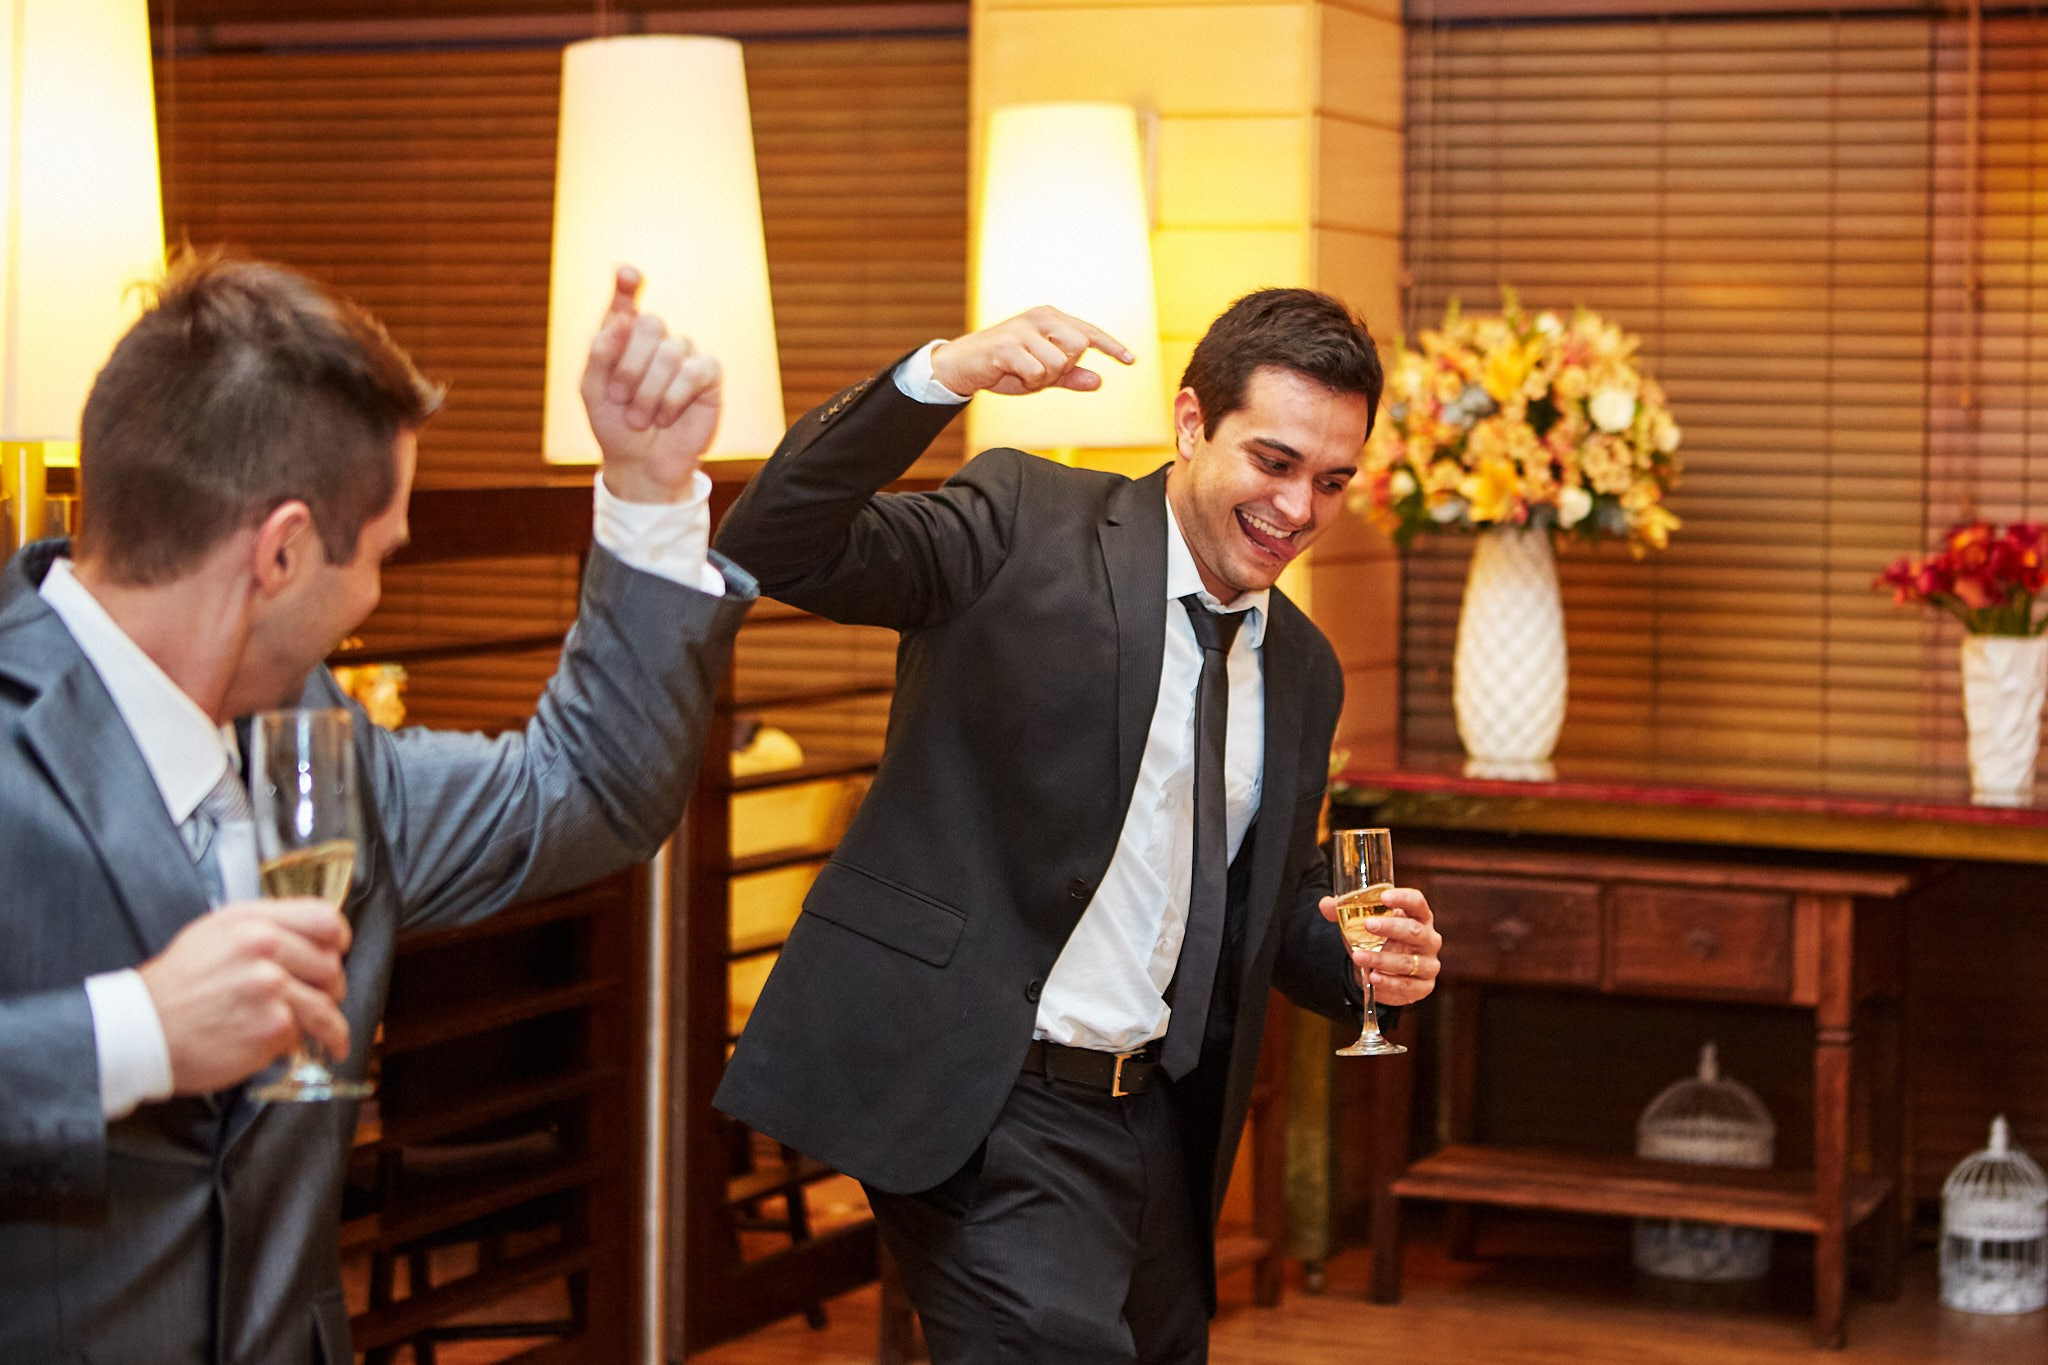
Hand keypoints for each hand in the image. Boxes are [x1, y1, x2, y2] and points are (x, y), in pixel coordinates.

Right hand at [137, 899, 352, 1094]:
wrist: (140, 1031)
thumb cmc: (175, 986)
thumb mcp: (211, 934)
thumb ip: (261, 927)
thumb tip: (307, 936)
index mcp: (251, 922)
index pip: (324, 919)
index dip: (337, 938)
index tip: (338, 951)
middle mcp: (265, 948)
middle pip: (329, 965)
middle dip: (330, 987)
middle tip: (321, 1000)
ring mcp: (271, 987)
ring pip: (326, 1004)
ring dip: (330, 1025)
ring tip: (332, 1038)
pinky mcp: (273, 1026)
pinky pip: (302, 1035)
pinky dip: (293, 1044)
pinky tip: (274, 1046)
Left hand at [580, 266, 722, 502]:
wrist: (642, 465)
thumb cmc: (615, 426)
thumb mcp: (592, 392)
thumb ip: (599, 354)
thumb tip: (620, 320)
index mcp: (625, 337)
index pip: (627, 302)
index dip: (628, 285)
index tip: (627, 274)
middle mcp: (657, 340)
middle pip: (649, 323)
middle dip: (629, 366)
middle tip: (620, 399)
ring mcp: (685, 355)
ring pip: (669, 352)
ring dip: (648, 392)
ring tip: (641, 419)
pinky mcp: (709, 376)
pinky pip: (693, 373)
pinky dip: (673, 398)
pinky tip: (666, 417)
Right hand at [930, 306, 1133, 397]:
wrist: (960, 366)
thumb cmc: (1003, 367)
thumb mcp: (1041, 374)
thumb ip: (1069, 377)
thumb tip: (1098, 380)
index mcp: (1050, 318)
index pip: (1089, 332)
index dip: (1111, 346)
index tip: (1131, 360)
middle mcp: (1039, 317)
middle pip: (1078, 347)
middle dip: (1064, 368)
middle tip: (1041, 374)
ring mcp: (1023, 329)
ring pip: (1058, 363)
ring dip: (1044, 379)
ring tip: (1023, 374)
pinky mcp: (1008, 345)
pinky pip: (1037, 372)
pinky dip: (1029, 382)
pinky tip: (1011, 374)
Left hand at [1319, 887, 1441, 1006]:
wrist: (1384, 972)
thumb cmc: (1378, 940)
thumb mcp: (1362, 924)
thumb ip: (1343, 912)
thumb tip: (1325, 904)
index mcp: (1418, 916)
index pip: (1417, 902)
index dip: (1403, 898)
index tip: (1383, 897)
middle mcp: (1429, 938)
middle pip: (1414, 931)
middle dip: (1391, 928)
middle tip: (1368, 925)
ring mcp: (1429, 963)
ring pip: (1408, 962)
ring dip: (1382, 959)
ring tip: (1358, 956)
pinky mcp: (1424, 986)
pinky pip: (1408, 985)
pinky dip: (1389, 983)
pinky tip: (1373, 978)